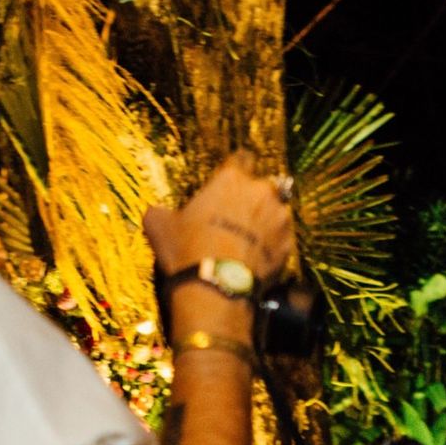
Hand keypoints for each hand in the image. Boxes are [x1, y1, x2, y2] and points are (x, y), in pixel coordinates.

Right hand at [142, 151, 294, 283]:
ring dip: (265, 223)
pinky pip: (282, 241)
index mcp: (232, 179)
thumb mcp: (159, 225)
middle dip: (251, 200)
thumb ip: (162, 211)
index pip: (242, 158)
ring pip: (276, 213)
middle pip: (262, 188)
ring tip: (247, 243)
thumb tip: (157, 213)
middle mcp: (262, 192)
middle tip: (234, 220)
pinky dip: (273, 247)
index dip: (236, 170)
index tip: (230, 183)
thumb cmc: (187, 249)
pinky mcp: (288, 246)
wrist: (215, 286)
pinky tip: (256, 260)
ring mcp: (279, 219)